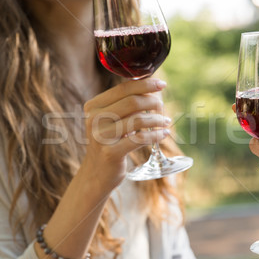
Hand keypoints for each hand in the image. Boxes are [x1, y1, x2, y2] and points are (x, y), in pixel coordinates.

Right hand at [79, 78, 170, 192]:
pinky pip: (140, 139)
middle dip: (153, 102)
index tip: (162, 84)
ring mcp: (101, 137)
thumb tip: (151, 89)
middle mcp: (94, 119)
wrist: (95, 174)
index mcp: (93, 106)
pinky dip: (156, 135)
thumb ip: (124, 106)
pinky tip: (164, 134)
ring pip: (138, 120)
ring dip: (157, 119)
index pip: (122, 89)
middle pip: (132, 102)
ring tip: (165, 121)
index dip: (145, 84)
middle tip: (162, 107)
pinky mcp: (110, 153)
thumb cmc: (108, 143)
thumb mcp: (109, 121)